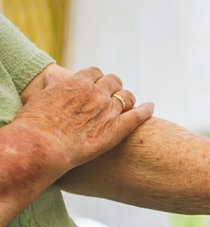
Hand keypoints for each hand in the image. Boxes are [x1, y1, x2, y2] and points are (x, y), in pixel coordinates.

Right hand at [14, 66, 153, 169]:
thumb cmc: (35, 125)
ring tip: (130, 104)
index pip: (94, 73)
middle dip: (113, 87)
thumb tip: (54, 76)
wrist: (42, 146)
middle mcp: (96, 93)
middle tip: (112, 95)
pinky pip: (138, 115)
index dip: (96, 79)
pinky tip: (151, 107)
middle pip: (113, 82)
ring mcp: (108, 110)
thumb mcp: (40, 98)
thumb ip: (52, 86)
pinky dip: (146, 109)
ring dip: (128, 98)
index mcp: (77, 83)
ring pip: (127, 96)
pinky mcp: (117, 129)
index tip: (96, 84)